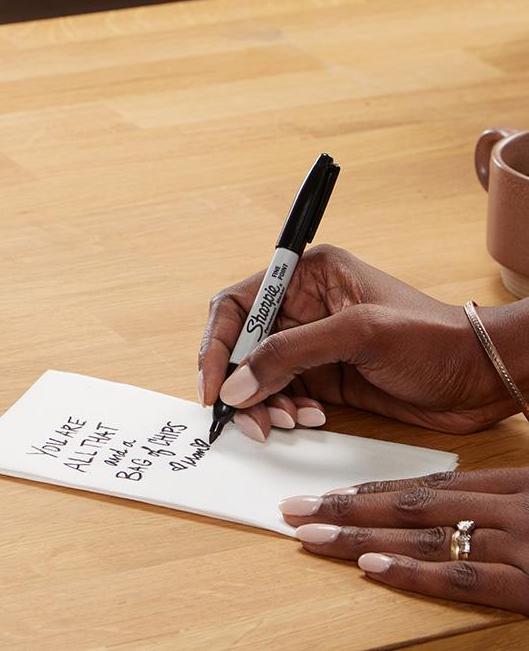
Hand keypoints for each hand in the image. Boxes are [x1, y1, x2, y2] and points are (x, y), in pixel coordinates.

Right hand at [197, 245, 514, 440]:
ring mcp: (313, 343)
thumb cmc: (432, 338)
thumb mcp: (357, 334)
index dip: (217, 343)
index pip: (237, 304)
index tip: (214, 386)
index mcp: (306, 274)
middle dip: (240, 381)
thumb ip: (289, 355)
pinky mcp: (326, 377)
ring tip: (286, 423)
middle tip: (245, 418)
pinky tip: (310, 419)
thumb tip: (236, 386)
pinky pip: (284, 395)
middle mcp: (303, 305)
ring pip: (260, 375)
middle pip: (243, 343)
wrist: (484, 377)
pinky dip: (286, 412)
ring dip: (264, 403)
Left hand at [280, 469, 528, 613]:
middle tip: (295, 509)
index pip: (426, 485)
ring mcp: (519, 545)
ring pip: (426, 537)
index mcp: (509, 486)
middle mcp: (506, 510)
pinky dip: (416, 573)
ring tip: (313, 537)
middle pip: (412, 506)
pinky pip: (465, 579)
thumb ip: (498, 505)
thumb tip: (449, 510)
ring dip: (362, 536)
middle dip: (347, 507)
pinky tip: (372, 568)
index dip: (370, 490)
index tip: (326, 494)